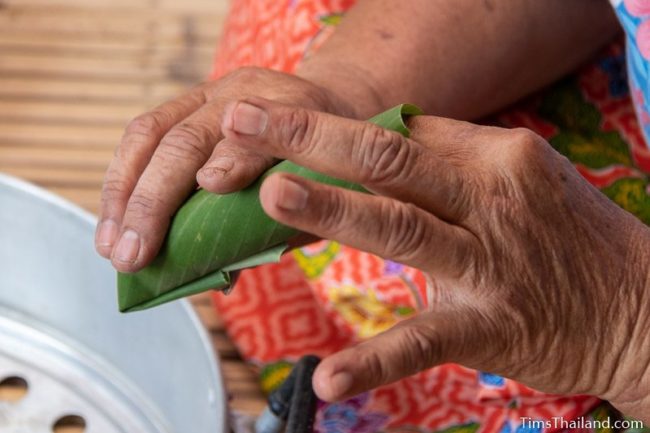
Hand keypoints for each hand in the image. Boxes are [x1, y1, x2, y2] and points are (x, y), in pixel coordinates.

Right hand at [95, 67, 360, 271]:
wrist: (325, 106)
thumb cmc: (325, 165)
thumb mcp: (323, 193)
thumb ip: (283, 224)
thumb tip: (224, 278)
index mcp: (296, 112)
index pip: (258, 137)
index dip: (235, 160)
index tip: (212, 186)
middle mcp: (247, 95)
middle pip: (188, 138)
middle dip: (155, 200)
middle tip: (133, 255)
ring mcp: (211, 94)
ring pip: (151, 132)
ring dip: (123, 193)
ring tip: (110, 246)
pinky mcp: (186, 101)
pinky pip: (141, 133)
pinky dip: (120, 178)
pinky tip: (111, 220)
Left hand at [218, 98, 649, 421]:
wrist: (641, 306)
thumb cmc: (568, 234)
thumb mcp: (520, 175)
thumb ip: (454, 155)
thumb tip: (384, 132)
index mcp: (493, 155)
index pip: (398, 131)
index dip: (329, 126)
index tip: (274, 120)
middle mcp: (489, 198)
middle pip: (388, 159)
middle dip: (311, 137)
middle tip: (244, 123)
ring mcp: (489, 263)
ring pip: (400, 228)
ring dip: (331, 211)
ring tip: (272, 195)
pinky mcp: (491, 327)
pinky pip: (425, 342)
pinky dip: (375, 360)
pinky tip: (328, 377)